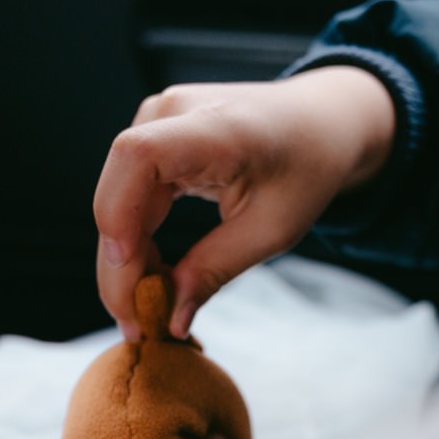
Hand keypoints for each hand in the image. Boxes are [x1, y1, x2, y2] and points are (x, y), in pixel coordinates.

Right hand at [94, 65, 395, 340]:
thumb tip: (170, 322)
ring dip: (124, 259)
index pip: (138, 157)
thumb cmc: (306, 168)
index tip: (130, 276)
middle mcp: (173, 113)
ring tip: (146, 309)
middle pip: (118, 192)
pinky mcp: (154, 138)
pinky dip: (136, 239)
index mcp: (214, 127)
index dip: (118, 215)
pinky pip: (130, 195)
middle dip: (119, 265)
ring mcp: (157, 122)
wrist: (321, 122)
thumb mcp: (272, 230)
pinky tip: (153, 277)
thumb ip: (215, 269)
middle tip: (136, 325)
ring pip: (118, 200)